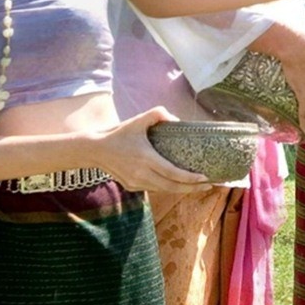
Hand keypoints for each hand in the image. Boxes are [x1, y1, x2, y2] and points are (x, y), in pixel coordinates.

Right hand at [95, 107, 213, 193]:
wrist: (94, 150)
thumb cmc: (119, 133)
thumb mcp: (138, 120)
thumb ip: (158, 114)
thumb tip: (176, 120)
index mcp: (146, 158)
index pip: (173, 173)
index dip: (190, 178)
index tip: (206, 177)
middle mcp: (141, 174)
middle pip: (172, 187)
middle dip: (193, 188)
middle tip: (209, 185)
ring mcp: (136, 182)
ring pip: (164, 190)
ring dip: (182, 189)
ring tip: (198, 185)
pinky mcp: (132, 187)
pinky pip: (154, 188)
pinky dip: (168, 187)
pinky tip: (178, 184)